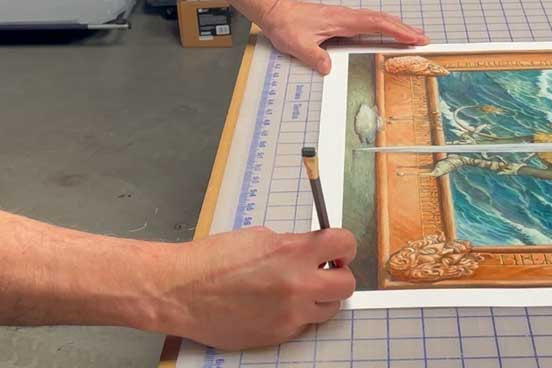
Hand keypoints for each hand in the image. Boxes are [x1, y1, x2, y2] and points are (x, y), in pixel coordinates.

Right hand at [165, 227, 355, 350]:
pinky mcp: (277, 336)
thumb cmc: (214, 259)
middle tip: (325, 270)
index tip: (337, 248)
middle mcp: (297, 284)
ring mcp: (289, 314)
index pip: (344, 244)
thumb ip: (292, 244)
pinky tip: (278, 305)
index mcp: (292, 251)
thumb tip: (312, 249)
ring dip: (321, 298)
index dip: (344, 245)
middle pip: (347, 284)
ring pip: (329, 309)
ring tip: (300, 289)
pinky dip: (298, 316)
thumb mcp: (260, 237)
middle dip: (339, 275)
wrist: (182, 291)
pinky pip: (303, 326)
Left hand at [260, 0, 428, 73]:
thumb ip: (314, 56)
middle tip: (424, 39)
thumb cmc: (287, 25)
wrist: (276, 11)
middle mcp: (347, 16)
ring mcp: (345, 18)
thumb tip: (329, 68)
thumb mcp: (298, 44)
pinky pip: (369, 23)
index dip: (397, 30)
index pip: (376, 23)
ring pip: (377, 20)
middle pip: (383, 19)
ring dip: (397, 27)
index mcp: (342, 20)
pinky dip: (384, 27)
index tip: (414, 38)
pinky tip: (388, 35)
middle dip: (405, 29)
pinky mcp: (341, 21)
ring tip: (413, 37)